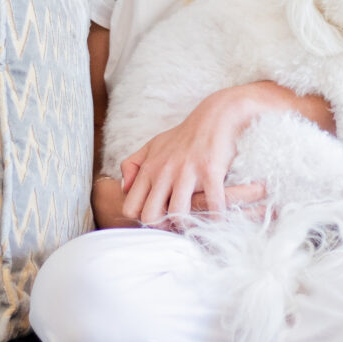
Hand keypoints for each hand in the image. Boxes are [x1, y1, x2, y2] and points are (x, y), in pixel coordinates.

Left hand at [119, 86, 265, 227]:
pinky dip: (216, 217)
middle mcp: (164, 171)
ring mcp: (186, 172)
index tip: (160, 216)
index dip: (143, 218)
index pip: (130, 207)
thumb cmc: (184, 135)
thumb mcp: (153, 145)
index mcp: (149, 169)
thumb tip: (123, 188)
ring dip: (189, 223)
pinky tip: (219, 216)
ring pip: (177, 214)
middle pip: (150, 217)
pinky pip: (212, 205)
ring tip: (198, 220)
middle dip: (164, 226)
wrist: (215, 116)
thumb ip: (132, 165)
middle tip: (177, 222)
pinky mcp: (210, 171)